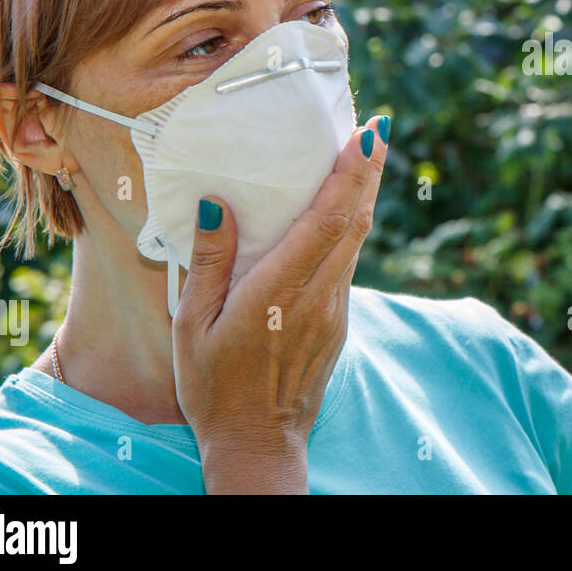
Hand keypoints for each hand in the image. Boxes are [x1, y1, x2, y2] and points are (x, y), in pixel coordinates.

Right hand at [171, 114, 389, 493]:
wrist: (258, 445)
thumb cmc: (214, 386)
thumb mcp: (192, 325)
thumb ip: (208, 262)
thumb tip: (216, 202)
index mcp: (280, 291)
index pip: (329, 221)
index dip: (352, 175)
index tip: (368, 135)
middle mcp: (318, 295)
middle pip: (356, 221)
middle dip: (370, 171)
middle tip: (379, 125)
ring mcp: (334, 309)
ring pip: (359, 240)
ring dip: (366, 193)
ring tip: (368, 151)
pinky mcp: (338, 319)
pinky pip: (350, 260)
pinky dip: (353, 225)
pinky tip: (347, 206)